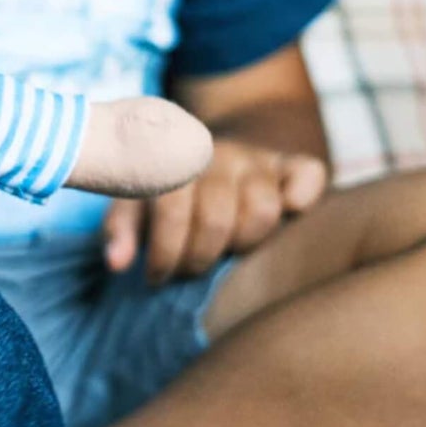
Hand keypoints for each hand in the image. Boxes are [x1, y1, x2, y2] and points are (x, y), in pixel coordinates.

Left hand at [102, 138, 327, 283]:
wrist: (211, 149)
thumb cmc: (167, 191)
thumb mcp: (135, 202)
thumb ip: (121, 229)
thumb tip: (117, 264)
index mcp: (173, 158)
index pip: (171, 209)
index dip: (165, 253)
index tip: (155, 277)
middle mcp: (217, 152)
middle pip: (216, 219)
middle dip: (198, 258)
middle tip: (188, 269)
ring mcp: (257, 158)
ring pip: (263, 210)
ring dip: (243, 243)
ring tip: (226, 250)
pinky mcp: (293, 165)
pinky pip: (308, 175)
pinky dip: (301, 195)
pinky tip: (288, 212)